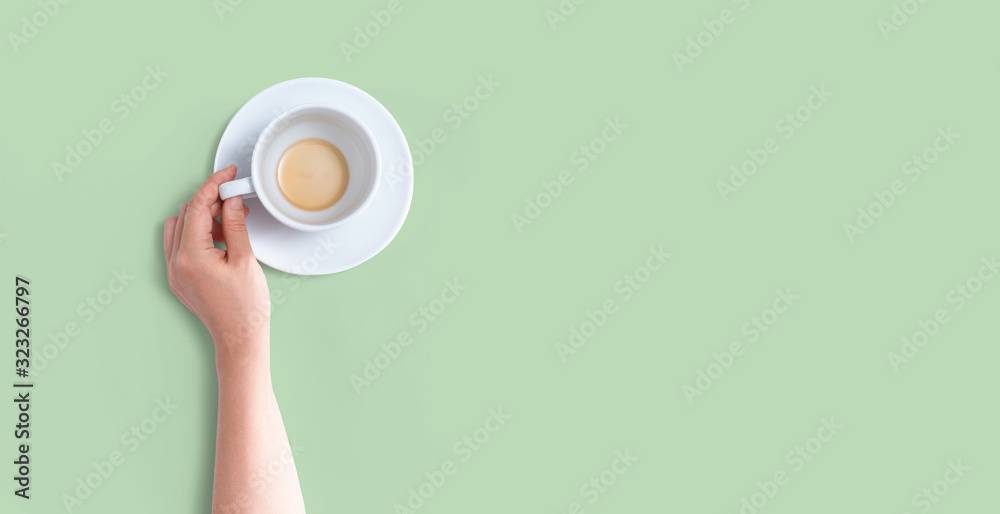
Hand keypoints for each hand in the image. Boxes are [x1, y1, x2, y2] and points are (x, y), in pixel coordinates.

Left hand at [163, 165, 270, 368]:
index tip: (228, 175)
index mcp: (191, 256)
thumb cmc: (246, 308)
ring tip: (231, 222)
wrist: (239, 338)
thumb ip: (236, 224)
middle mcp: (176, 262)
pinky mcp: (179, 277)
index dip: (214, 185)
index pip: (198, 206)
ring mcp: (174, 271)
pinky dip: (199, 233)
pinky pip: (181, 244)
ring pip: (181, 226)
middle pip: (187, 213)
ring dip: (203, 216)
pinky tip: (221, 239)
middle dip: (211, 200)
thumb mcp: (245, 259)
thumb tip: (230, 199)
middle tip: (236, 197)